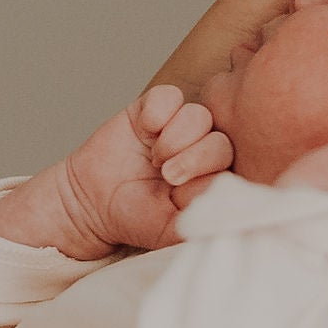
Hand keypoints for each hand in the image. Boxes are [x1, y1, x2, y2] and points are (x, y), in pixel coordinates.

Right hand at [0, 86, 234, 260]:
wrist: (91, 203)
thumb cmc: (135, 218)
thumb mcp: (170, 231)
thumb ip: (203, 221)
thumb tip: (236, 212)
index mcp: (212, 179)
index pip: (231, 171)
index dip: (206, 180)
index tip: (179, 197)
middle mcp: (201, 150)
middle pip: (220, 142)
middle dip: (193, 159)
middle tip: (167, 175)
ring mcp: (178, 127)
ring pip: (199, 116)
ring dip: (175, 138)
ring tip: (154, 158)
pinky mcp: (153, 109)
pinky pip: (170, 96)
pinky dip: (158, 112)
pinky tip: (144, 130)